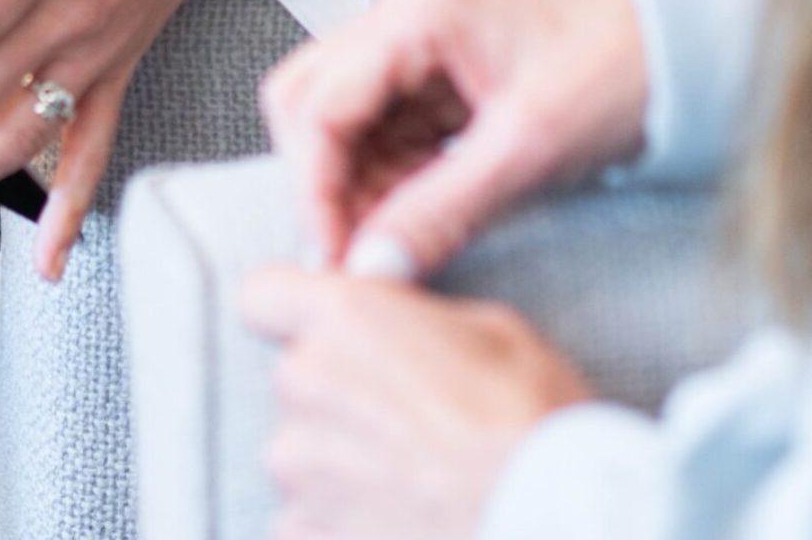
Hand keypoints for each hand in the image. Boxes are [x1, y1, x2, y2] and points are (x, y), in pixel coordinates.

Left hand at [242, 270, 590, 539]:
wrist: (550, 520)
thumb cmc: (531, 423)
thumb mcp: (489, 328)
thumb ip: (410, 317)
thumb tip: (386, 315)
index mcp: (343, 319)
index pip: (262, 296)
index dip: (291, 312)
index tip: (329, 333)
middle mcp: (306, 388)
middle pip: (295, 383)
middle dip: (339, 398)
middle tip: (409, 423)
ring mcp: (300, 475)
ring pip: (303, 460)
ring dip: (341, 470)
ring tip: (413, 485)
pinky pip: (309, 526)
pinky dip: (345, 528)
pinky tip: (403, 525)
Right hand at [259, 0, 647, 273]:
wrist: (685, 45)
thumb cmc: (618, 68)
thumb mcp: (528, 148)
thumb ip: (441, 209)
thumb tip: (372, 270)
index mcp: (418, 11)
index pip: (319, 104)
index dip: (314, 189)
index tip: (331, 259)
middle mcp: (405, 16)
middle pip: (311, 100)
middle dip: (321, 181)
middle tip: (350, 254)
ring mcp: (422, 43)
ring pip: (344, 119)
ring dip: (354, 186)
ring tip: (388, 249)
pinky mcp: (443, 75)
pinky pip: (386, 130)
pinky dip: (388, 180)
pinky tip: (413, 222)